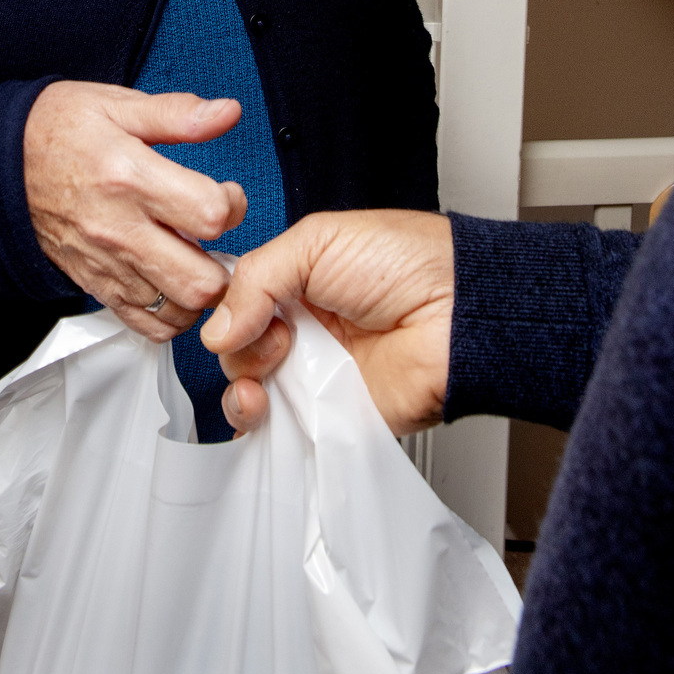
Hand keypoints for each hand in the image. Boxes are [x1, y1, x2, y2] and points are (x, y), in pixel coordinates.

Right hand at [23, 82, 246, 341]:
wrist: (1, 164)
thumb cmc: (58, 131)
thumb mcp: (117, 105)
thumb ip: (177, 114)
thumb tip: (226, 112)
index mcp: (129, 176)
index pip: (209, 214)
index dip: (233, 204)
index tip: (225, 194)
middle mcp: (119, 228)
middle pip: (201, 280)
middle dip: (226, 261)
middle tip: (219, 239)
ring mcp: (107, 264)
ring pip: (179, 310)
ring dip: (201, 291)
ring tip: (198, 259)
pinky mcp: (97, 286)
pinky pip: (147, 326)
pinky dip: (171, 314)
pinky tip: (173, 283)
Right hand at [199, 209, 453, 434]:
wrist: (457, 312)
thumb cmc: (405, 262)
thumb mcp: (317, 241)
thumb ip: (257, 277)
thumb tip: (216, 329)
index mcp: (296, 281)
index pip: (237, 301)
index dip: (223, 310)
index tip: (226, 311)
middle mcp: (302, 330)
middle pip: (237, 349)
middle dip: (239, 345)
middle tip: (277, 334)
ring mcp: (316, 376)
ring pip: (251, 392)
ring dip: (242, 387)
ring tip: (268, 376)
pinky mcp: (332, 418)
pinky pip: (284, 433)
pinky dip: (262, 427)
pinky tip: (264, 408)